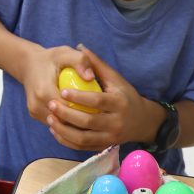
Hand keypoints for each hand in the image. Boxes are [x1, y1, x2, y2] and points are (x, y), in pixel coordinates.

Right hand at [15, 45, 93, 124]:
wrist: (28, 64)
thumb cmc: (51, 58)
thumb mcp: (66, 53)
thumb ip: (80, 61)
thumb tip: (91, 77)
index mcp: (44, 91)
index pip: (68, 108)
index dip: (85, 109)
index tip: (100, 107)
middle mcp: (36, 104)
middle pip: (64, 120)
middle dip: (82, 119)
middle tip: (99, 114)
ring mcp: (34, 111)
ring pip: (59, 125)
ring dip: (74, 122)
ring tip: (90, 117)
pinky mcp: (34, 114)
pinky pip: (54, 122)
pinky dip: (66, 121)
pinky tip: (78, 115)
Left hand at [46, 46, 163, 150]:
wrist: (143, 121)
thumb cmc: (126, 96)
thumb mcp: (116, 78)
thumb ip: (97, 64)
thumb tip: (80, 47)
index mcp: (119, 103)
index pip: (97, 100)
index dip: (79, 97)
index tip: (62, 91)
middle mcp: (116, 122)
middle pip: (88, 121)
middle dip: (67, 114)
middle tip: (51, 105)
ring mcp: (110, 137)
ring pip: (83, 138)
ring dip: (64, 130)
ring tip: (50, 119)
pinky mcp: (104, 146)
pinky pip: (82, 147)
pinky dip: (67, 141)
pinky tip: (56, 131)